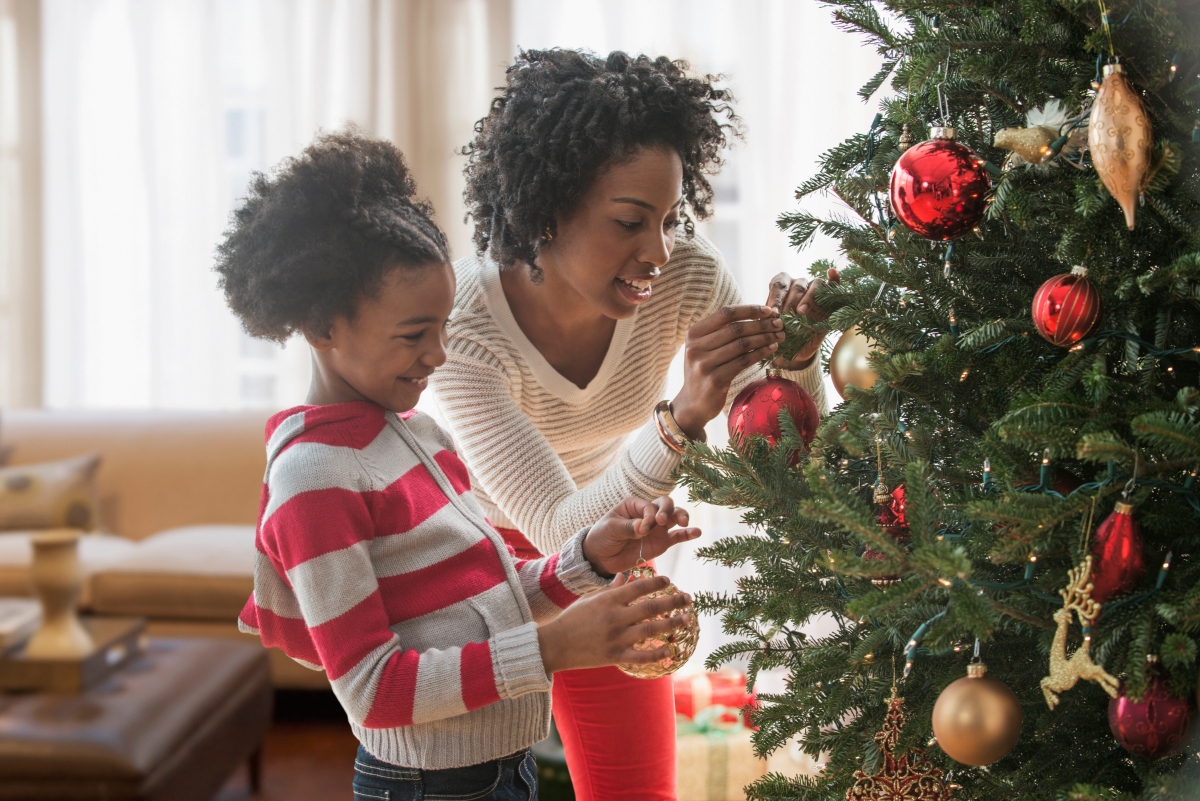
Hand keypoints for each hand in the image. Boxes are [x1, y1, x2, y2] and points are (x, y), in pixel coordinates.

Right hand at [536, 572, 693, 673]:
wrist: (555, 645)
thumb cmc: (572, 619)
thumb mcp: (590, 599)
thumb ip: (610, 589)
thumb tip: (625, 577)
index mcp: (608, 600)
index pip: (638, 587)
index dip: (656, 583)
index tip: (669, 580)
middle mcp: (615, 617)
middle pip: (651, 608)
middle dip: (673, 601)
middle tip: (688, 598)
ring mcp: (617, 638)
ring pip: (651, 630)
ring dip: (672, 624)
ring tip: (687, 619)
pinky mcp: (616, 656)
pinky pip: (641, 657)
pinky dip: (658, 654)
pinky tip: (671, 651)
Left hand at [583, 495, 700, 576]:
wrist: (600, 557)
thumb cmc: (602, 536)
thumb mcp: (611, 529)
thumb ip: (628, 527)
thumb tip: (644, 528)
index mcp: (635, 505)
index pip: (649, 506)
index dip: (649, 516)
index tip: (641, 529)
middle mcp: (649, 513)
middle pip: (666, 505)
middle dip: (667, 511)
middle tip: (662, 521)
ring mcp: (657, 528)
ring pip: (674, 517)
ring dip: (681, 517)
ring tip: (684, 523)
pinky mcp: (661, 542)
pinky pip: (677, 537)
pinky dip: (687, 534)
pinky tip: (697, 532)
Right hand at [672, 304, 784, 437]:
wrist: (692, 403)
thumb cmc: (705, 370)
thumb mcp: (705, 348)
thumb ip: (722, 332)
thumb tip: (757, 315)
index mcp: (693, 333)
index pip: (725, 313)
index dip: (749, 310)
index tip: (768, 311)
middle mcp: (695, 347)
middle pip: (736, 329)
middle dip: (761, 324)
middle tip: (779, 324)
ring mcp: (704, 364)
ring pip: (742, 345)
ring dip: (764, 338)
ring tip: (779, 336)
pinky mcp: (715, 380)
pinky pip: (743, 362)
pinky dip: (760, 353)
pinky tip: (771, 349)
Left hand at [765, 268, 840, 368]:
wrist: (796, 348)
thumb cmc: (781, 334)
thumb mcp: (772, 328)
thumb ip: (769, 320)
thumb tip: (766, 317)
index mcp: (782, 287)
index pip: (778, 285)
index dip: (776, 298)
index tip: (774, 313)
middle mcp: (799, 285)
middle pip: (797, 287)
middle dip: (791, 302)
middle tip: (787, 317)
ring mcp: (816, 289)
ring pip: (815, 284)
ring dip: (808, 298)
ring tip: (801, 312)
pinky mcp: (831, 298)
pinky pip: (834, 284)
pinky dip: (834, 278)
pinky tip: (831, 273)